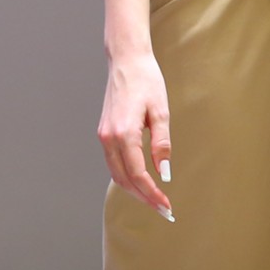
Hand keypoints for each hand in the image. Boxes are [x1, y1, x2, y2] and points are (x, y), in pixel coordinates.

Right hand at [97, 47, 174, 220]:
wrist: (126, 59)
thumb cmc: (146, 80)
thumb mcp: (160, 112)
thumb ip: (161, 145)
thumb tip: (164, 174)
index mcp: (123, 133)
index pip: (138, 175)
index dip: (152, 194)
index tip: (166, 206)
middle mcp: (108, 138)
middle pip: (124, 180)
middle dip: (143, 197)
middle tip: (163, 209)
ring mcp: (103, 135)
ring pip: (116, 174)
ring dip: (133, 190)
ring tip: (153, 199)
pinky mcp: (104, 132)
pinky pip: (112, 163)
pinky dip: (125, 176)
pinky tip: (139, 180)